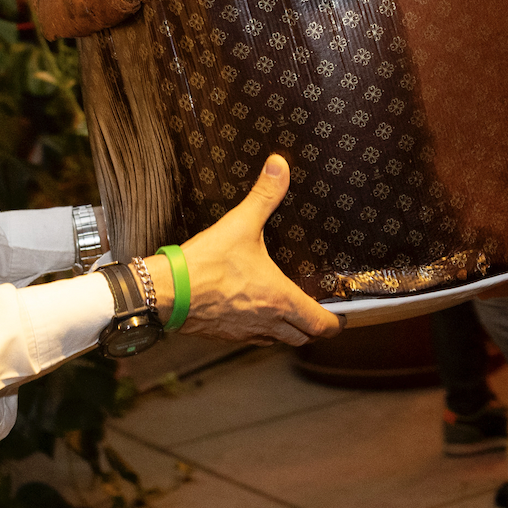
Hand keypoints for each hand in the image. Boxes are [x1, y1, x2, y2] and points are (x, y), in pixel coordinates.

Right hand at [147, 155, 343, 346]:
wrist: (166, 292)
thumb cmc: (204, 265)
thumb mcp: (240, 224)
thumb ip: (264, 195)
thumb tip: (279, 167)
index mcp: (279, 299)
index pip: (321, 324)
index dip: (336, 323)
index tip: (341, 316)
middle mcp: (267, 321)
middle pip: (303, 338)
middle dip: (314, 328)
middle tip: (319, 315)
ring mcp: (244, 332)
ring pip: (278, 341)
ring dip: (288, 330)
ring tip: (289, 313)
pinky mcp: (224, 334)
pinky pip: (252, 338)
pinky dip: (261, 330)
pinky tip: (254, 312)